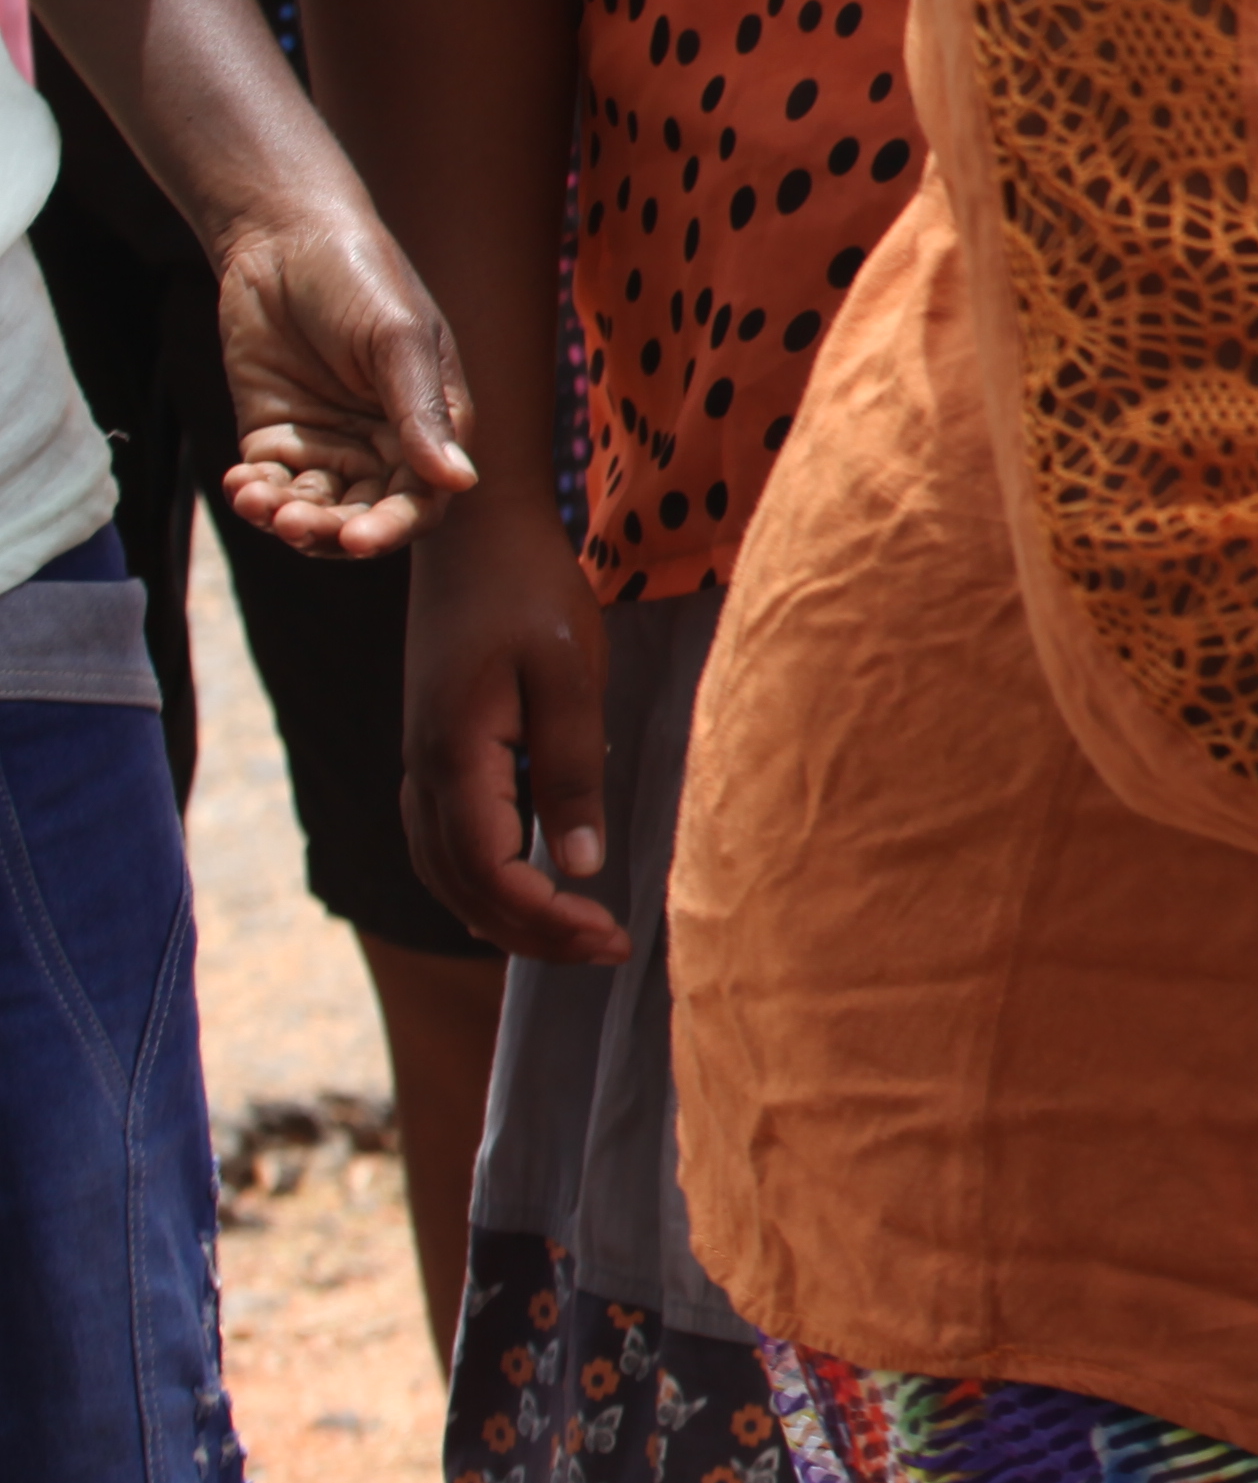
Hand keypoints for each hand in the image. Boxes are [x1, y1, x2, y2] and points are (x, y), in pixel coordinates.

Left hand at [204, 194, 473, 558]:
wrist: (281, 239)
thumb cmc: (359, 278)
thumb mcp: (396, 341)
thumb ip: (423, 413)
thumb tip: (460, 482)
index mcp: (432, 422)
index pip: (422, 498)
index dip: (393, 527)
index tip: (357, 539)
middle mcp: (385, 442)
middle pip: (366, 516)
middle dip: (331, 530)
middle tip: (293, 521)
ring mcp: (329, 441)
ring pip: (317, 509)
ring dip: (289, 519)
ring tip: (258, 502)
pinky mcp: (276, 435)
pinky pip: (271, 484)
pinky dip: (255, 496)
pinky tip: (241, 484)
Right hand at [397, 496, 627, 967]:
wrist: (470, 532)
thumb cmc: (529, 590)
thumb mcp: (567, 675)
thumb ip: (571, 770)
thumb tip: (582, 867)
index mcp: (454, 757)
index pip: (491, 873)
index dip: (549, 919)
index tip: (612, 937)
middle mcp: (423, 771)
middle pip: (462, 888)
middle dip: (533, 933)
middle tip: (608, 951)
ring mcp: (420, 762)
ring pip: (445, 872)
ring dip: (506, 915)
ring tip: (576, 936)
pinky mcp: (433, 750)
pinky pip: (444, 842)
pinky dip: (481, 882)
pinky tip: (528, 891)